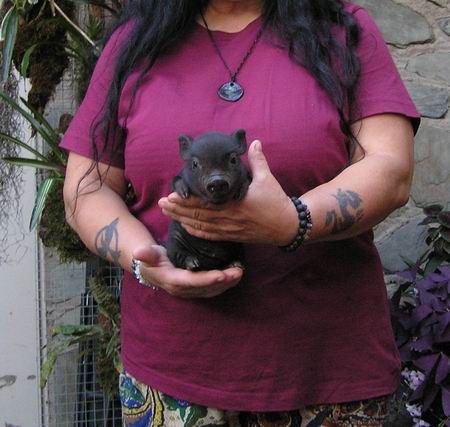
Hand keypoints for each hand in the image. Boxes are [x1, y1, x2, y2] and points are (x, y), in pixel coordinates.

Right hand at [132, 245, 242, 297]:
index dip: (208, 279)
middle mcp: (184, 290)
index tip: (222, 274)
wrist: (149, 269)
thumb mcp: (147, 255)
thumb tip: (139, 253)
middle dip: (224, 281)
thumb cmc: (150, 258)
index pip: (193, 281)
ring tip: (240, 272)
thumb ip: (147, 254)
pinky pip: (213, 288)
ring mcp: (191, 291)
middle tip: (239, 271)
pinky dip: (225, 282)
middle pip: (207, 288)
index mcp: (173, 281)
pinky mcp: (197, 289)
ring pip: (212, 290)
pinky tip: (235, 273)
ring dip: (228, 283)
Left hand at [158, 140, 297, 245]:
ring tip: (167, 213)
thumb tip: (254, 142)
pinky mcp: (232, 236)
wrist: (286, 226)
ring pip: (200, 227)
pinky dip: (196, 232)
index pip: (205, 203)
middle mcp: (228, 219)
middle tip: (161, 204)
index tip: (171, 194)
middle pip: (197, 216)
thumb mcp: (268, 179)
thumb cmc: (277, 202)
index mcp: (234, 204)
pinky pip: (210, 236)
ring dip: (182, 220)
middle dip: (177, 209)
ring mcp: (229, 230)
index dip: (186, 200)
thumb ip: (258, 160)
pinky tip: (185, 227)